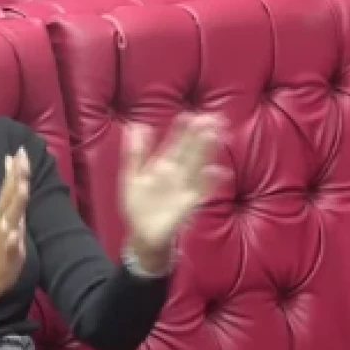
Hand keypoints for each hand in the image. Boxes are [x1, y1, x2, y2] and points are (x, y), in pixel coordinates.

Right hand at [0, 147, 30, 294]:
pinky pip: (8, 248)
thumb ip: (12, 197)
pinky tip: (14, 234)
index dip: (16, 169)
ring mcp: (3, 239)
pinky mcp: (5, 257)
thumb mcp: (10, 218)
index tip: (21, 150)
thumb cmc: (1, 245)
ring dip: (15, 204)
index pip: (10, 187)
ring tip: (22, 187)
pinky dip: (10, 240)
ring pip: (9, 219)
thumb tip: (15, 175)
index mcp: (4, 212)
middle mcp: (2, 222)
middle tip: (21, 158)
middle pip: (9, 197)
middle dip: (16, 178)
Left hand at [121, 114, 226, 262]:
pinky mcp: (190, 204)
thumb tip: (136, 125)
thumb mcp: (131, 176)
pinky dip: (210, 182)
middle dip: (202, 134)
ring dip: (208, 151)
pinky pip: (202, 191)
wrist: (142, 235)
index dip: (183, 129)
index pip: (176, 142)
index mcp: (163, 164)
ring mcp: (185, 187)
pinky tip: (218, 171)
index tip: (191, 115)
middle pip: (192, 150)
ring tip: (216, 134)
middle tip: (213, 117)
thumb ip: (135, 152)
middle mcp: (178, 173)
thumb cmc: (138, 205)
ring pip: (199, 164)